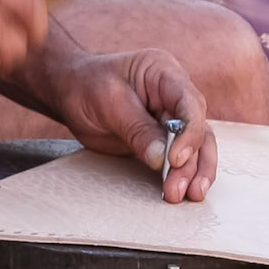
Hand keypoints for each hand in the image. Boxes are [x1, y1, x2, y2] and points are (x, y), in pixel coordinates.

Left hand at [50, 48, 215, 202]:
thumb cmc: (87, 86)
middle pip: (198, 129)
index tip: (175, 159)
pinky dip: (183, 173)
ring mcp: (171, 117)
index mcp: (164, 74)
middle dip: (192, 161)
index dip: (189, 133)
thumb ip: (137, 130)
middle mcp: (174, 95)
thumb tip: (162, 159)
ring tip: (186, 195)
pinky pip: (181, 156)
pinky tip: (183, 190)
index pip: (189, 104)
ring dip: (193, 172)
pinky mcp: (163, 138)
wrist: (70, 91)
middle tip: (179, 189)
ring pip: (196, 146)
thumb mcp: (109, 103)